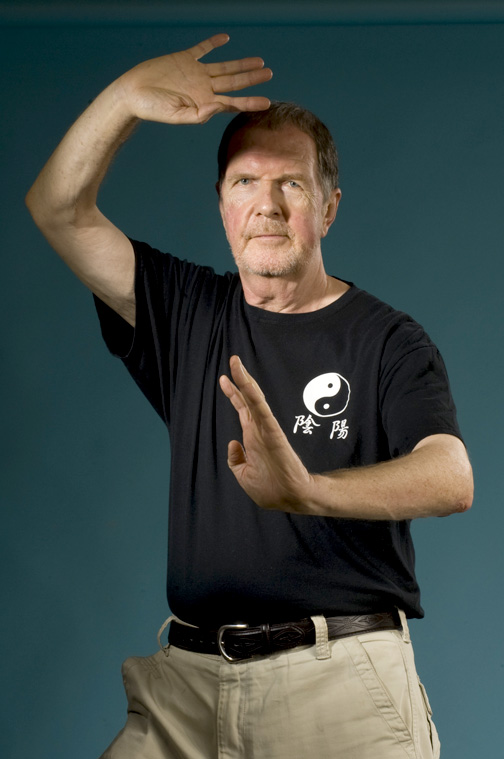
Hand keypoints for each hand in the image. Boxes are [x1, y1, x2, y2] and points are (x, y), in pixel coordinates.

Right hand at [118, 34, 271, 124]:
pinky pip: (202, 49)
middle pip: (233, 83)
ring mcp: (195, 73)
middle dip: (252, 79)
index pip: (232, 103)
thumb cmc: (152, 108)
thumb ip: (198, 114)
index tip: (267, 102)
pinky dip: (213, 43)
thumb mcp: (177, 115)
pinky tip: (226, 39)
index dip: (250, 102)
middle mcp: (203, 88)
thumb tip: (217, 108)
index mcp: (204, 103)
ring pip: (224, 67)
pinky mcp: (184, 59)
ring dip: (241, 64)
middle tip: (270, 74)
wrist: (132, 92)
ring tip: (259, 62)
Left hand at [219, 356, 312, 511]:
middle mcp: (259, 430)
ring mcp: (266, 429)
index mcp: (253, 438)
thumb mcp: (244, 476)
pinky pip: (262, 411)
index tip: (223, 379)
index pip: (242, 410)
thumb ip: (236, 460)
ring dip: (245, 381)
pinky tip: (246, 384)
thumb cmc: (272, 489)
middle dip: (239, 381)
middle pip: (248, 399)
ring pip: (254, 400)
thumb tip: (232, 443)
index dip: (233, 394)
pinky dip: (254, 396)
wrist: (292, 498)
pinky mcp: (273, 432)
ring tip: (235, 363)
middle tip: (233, 361)